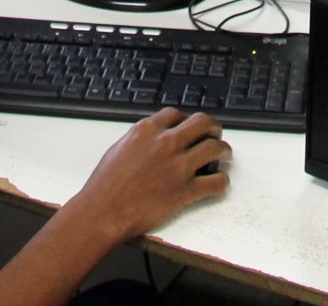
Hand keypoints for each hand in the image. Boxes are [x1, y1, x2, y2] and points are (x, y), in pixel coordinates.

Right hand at [64, 109, 230, 244]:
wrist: (102, 213)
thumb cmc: (105, 186)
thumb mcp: (118, 149)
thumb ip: (140, 139)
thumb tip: (153, 139)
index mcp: (147, 130)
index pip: (176, 115)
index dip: (187, 120)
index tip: (190, 127)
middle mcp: (166, 143)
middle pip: (203, 123)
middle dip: (213, 127)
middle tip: (215, 135)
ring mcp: (178, 166)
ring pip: (215, 148)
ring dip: (224, 151)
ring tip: (224, 155)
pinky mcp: (186, 190)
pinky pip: (217, 181)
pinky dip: (222, 181)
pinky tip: (219, 182)